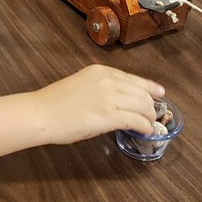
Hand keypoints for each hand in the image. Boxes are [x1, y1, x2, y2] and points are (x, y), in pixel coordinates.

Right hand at [34, 64, 165, 143]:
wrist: (41, 113)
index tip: (160, 92)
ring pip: (142, 106)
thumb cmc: (55, 103)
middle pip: (141, 93)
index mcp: (101, 71)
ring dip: (149, 117)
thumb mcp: (82, 84)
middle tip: (153, 116)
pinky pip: (136, 120)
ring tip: (150, 124)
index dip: (150, 87)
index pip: (133, 78)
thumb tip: (119, 100)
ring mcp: (109, 97)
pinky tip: (145, 131)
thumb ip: (102, 88)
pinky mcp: (109, 115)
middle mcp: (108, 80)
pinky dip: (144, 126)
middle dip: (150, 106)